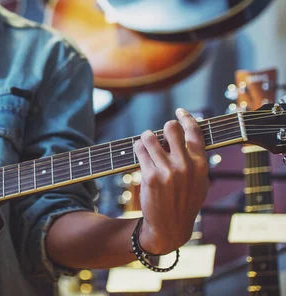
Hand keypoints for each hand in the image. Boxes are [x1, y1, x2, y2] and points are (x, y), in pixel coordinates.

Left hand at [134, 108, 208, 254]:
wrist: (169, 228)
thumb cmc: (184, 203)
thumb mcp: (199, 183)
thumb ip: (196, 161)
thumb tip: (187, 135)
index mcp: (201, 165)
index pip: (195, 131)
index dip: (186, 117)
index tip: (180, 111)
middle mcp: (186, 165)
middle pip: (171, 128)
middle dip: (163, 128)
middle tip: (159, 134)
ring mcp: (168, 171)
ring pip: (150, 137)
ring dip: (146, 137)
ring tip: (146, 143)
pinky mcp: (150, 177)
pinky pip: (140, 150)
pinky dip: (138, 147)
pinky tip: (139, 151)